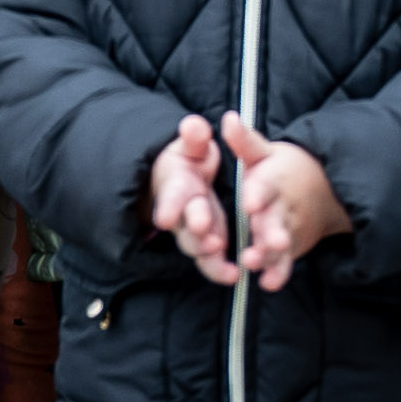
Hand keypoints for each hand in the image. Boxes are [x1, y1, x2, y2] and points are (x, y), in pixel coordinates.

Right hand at [149, 115, 237, 281]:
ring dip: (209, 256)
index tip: (165, 218)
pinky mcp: (209, 244)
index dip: (168, 207)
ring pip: (198, 249)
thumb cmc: (189, 159)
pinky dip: (221, 270)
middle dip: (196, 233)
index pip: (171, 197)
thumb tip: (193, 124)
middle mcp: (183, 214)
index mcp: (177, 187)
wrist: (185, 180)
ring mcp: (195, 232)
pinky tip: (235, 276)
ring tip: (224, 262)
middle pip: (185, 227)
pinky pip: (213, 261)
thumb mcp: (192, 145)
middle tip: (208, 239)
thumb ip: (194, 138)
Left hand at [216, 112, 349, 289]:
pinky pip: (286, 263)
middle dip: (269, 231)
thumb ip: (245, 142)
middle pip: (276, 220)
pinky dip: (279, 273)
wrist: (325, 189)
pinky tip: (268, 284)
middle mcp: (282, 207)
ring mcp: (288, 230)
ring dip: (269, 255)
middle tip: (262, 242)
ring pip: (280, 244)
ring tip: (254, 263)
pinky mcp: (291, 249)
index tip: (249, 201)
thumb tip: (227, 118)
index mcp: (273, 180)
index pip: (267, 186)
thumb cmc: (285, 169)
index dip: (259, 194)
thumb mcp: (265, 153)